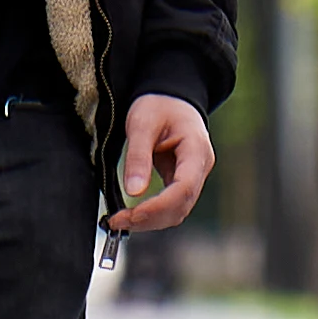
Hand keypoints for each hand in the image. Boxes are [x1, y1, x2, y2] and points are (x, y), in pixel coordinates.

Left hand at [110, 94, 213, 232]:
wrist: (169, 97)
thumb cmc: (159, 105)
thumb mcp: (142, 124)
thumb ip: (138, 157)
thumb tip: (133, 191)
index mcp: (196, 150)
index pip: (184, 188)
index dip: (158, 206)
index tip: (132, 214)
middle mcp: (200, 167)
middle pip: (181, 205)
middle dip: (150, 218)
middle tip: (118, 221)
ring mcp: (193, 176)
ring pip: (177, 210)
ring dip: (150, 220)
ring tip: (121, 220)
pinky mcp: (182, 181)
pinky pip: (171, 205)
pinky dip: (152, 213)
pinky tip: (132, 214)